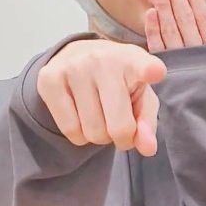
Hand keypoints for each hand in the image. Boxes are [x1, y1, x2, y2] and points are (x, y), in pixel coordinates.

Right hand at [37, 39, 167, 156]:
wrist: (78, 56)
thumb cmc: (119, 82)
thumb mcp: (141, 97)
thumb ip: (148, 123)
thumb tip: (147, 148)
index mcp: (133, 60)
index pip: (144, 66)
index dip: (150, 71)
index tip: (155, 72)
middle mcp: (103, 59)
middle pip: (118, 127)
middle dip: (121, 138)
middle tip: (118, 123)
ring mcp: (74, 67)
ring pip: (92, 132)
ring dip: (98, 136)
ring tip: (99, 115)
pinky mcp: (49, 78)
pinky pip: (70, 130)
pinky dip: (79, 136)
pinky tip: (81, 116)